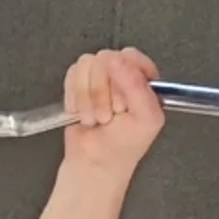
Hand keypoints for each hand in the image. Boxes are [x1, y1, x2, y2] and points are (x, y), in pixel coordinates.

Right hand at [62, 47, 164, 174]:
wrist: (96, 162)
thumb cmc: (124, 146)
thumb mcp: (146, 119)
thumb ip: (138, 86)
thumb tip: (117, 60)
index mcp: (145, 81)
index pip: (132, 57)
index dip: (124, 75)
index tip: (123, 101)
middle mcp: (123, 76)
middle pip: (106, 58)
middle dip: (104, 92)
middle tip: (111, 114)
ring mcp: (100, 77)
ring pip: (87, 64)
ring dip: (89, 98)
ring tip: (98, 118)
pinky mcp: (80, 82)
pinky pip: (72, 74)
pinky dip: (76, 98)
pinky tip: (84, 113)